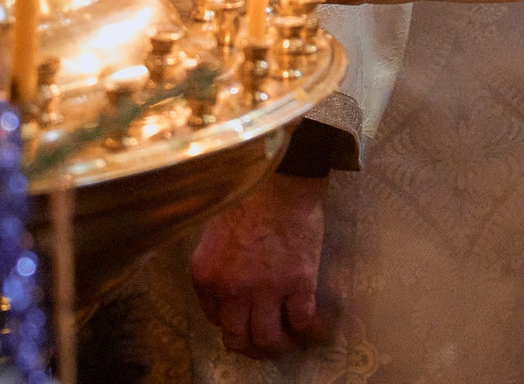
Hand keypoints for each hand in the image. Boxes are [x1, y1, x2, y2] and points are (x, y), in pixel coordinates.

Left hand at [192, 173, 326, 357]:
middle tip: (265, 342)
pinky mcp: (298, 283)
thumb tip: (232, 291)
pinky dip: (311, 332)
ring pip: (268, 339)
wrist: (282, 178)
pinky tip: (317, 331)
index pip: (214, 318)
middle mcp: (232, 289)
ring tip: (288, 340)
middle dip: (252, 346)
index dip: (233, 319)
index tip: (246, 316)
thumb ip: (218, 266)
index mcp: (206, 276)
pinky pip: (303, 322)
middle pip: (238, 339)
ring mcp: (266, 288)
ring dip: (278, 346)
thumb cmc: (247, 197)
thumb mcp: (214, 235)